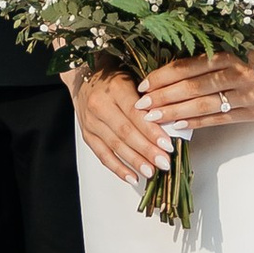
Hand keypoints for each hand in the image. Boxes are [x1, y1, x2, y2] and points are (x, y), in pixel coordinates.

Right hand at [65, 64, 168, 188]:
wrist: (83, 76)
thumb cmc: (113, 76)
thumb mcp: (134, 78)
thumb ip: (149, 99)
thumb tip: (170, 124)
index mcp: (115, 88)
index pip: (135, 114)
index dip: (152, 131)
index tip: (167, 145)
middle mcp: (100, 105)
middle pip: (126, 132)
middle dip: (147, 150)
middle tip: (164, 162)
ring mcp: (91, 121)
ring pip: (115, 145)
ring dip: (134, 161)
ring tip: (151, 172)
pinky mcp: (87, 134)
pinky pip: (102, 154)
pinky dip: (118, 168)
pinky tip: (132, 177)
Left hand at [134, 47, 253, 139]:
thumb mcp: (247, 39)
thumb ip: (219, 50)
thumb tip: (181, 62)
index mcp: (234, 52)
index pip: (190, 66)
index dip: (164, 76)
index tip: (143, 83)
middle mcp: (239, 73)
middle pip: (192, 87)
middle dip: (163, 97)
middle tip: (138, 106)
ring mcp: (249, 95)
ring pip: (204, 105)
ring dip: (175, 112)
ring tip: (153, 119)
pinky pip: (221, 119)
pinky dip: (199, 123)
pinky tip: (181, 126)